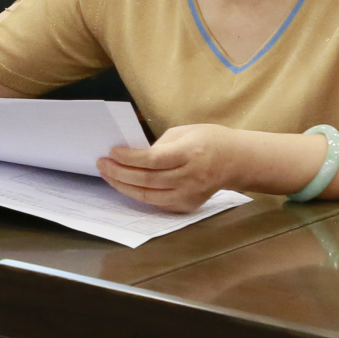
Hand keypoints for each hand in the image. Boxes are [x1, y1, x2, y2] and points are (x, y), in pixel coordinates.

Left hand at [96, 123, 246, 212]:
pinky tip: (125, 185)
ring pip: (149, 196)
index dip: (130, 158)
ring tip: (108, 175)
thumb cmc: (208, 140)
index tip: (112, 152)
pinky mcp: (188, 205)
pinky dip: (139, 194)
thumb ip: (159, 145)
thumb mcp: (184, 132)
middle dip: (120, 173)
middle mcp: (191, 177)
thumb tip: (133, 156)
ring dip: (124, 186)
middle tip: (102, 164)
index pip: (154, 160)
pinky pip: (157, 203)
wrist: (236, 161)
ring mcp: (190, 195)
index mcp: (191, 153)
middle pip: (148, 180)